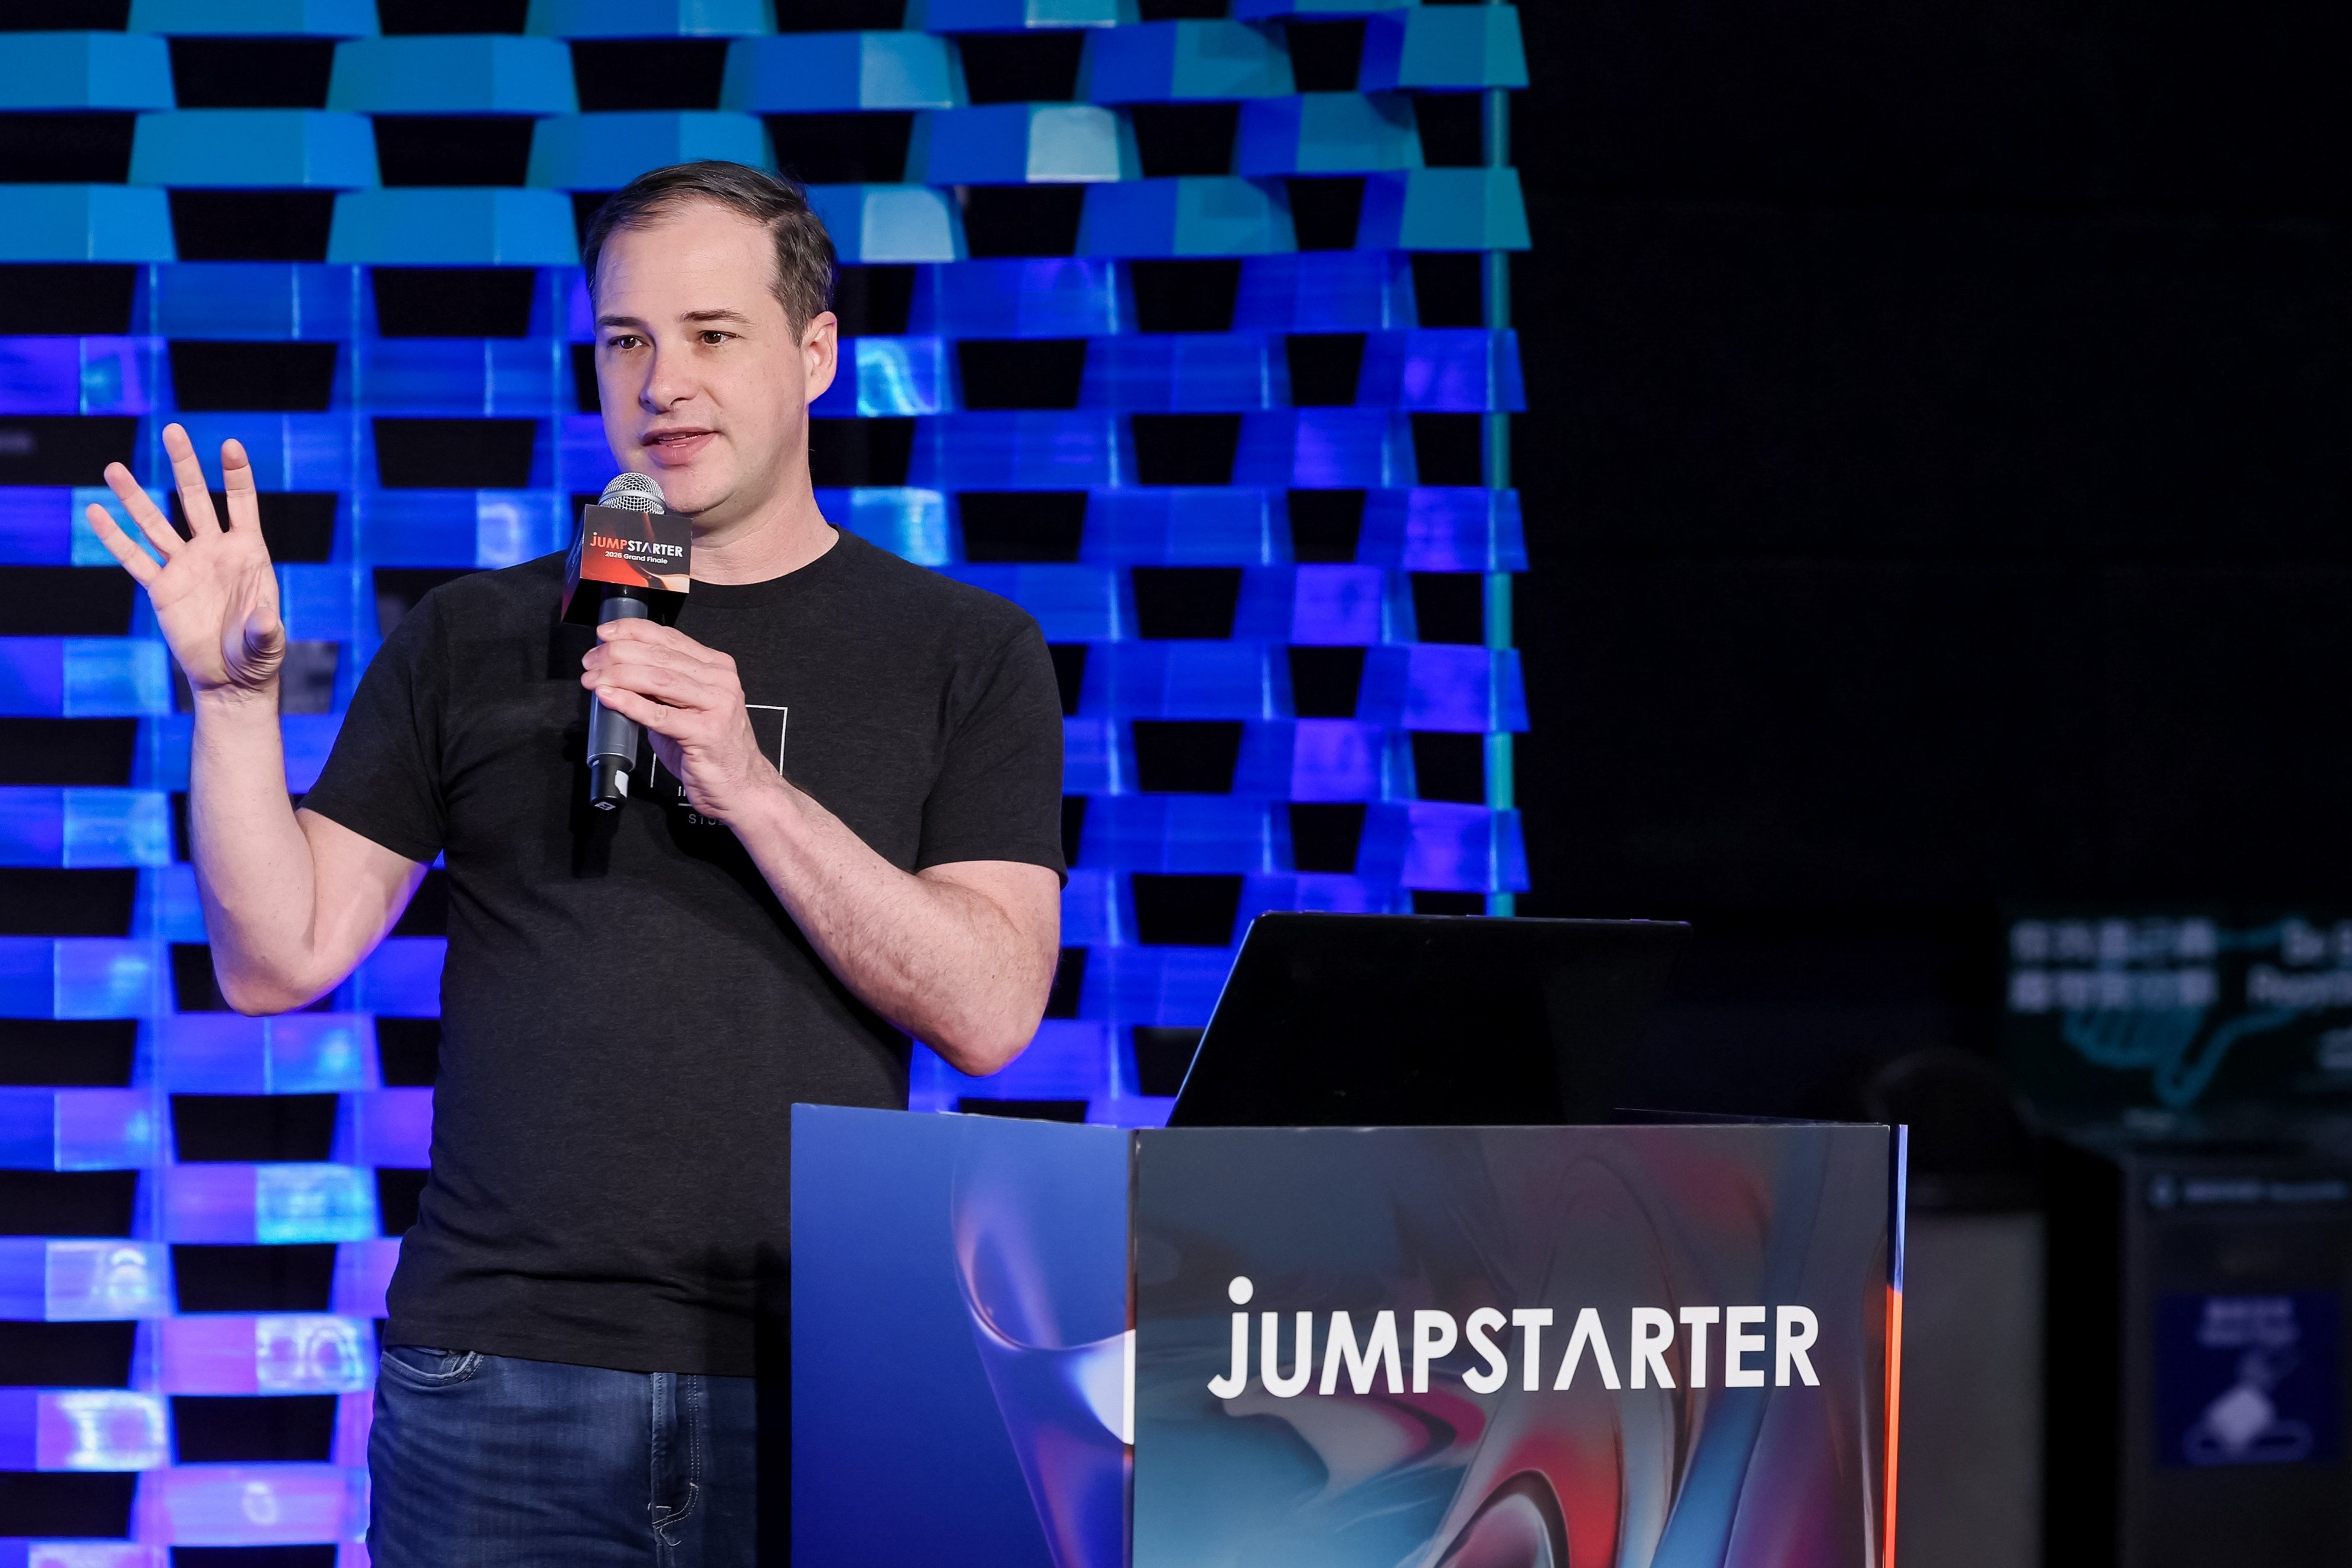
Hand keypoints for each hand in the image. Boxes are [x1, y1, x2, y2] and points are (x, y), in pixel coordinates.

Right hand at [85, 423, 282, 703]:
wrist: (231, 676)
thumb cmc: (257, 654)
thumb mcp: (267, 640)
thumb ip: (266, 627)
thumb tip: (264, 618)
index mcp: (248, 553)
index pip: (241, 504)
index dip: (236, 475)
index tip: (230, 445)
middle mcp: (214, 552)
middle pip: (196, 499)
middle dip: (185, 466)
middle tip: (173, 431)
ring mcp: (185, 566)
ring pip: (157, 523)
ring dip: (135, 496)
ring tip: (114, 466)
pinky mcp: (162, 588)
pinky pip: (134, 559)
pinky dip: (115, 538)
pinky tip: (96, 513)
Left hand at [581, 619, 780, 823]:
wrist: (741, 787)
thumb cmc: (710, 750)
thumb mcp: (685, 709)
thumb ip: (660, 689)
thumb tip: (617, 672)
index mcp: (717, 668)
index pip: (669, 638)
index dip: (632, 631)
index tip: (605, 633)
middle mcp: (720, 682)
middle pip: (660, 656)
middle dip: (617, 654)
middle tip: (591, 662)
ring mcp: (717, 706)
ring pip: (658, 679)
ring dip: (618, 675)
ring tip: (593, 679)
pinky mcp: (706, 733)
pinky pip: (659, 714)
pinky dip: (629, 703)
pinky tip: (609, 697)